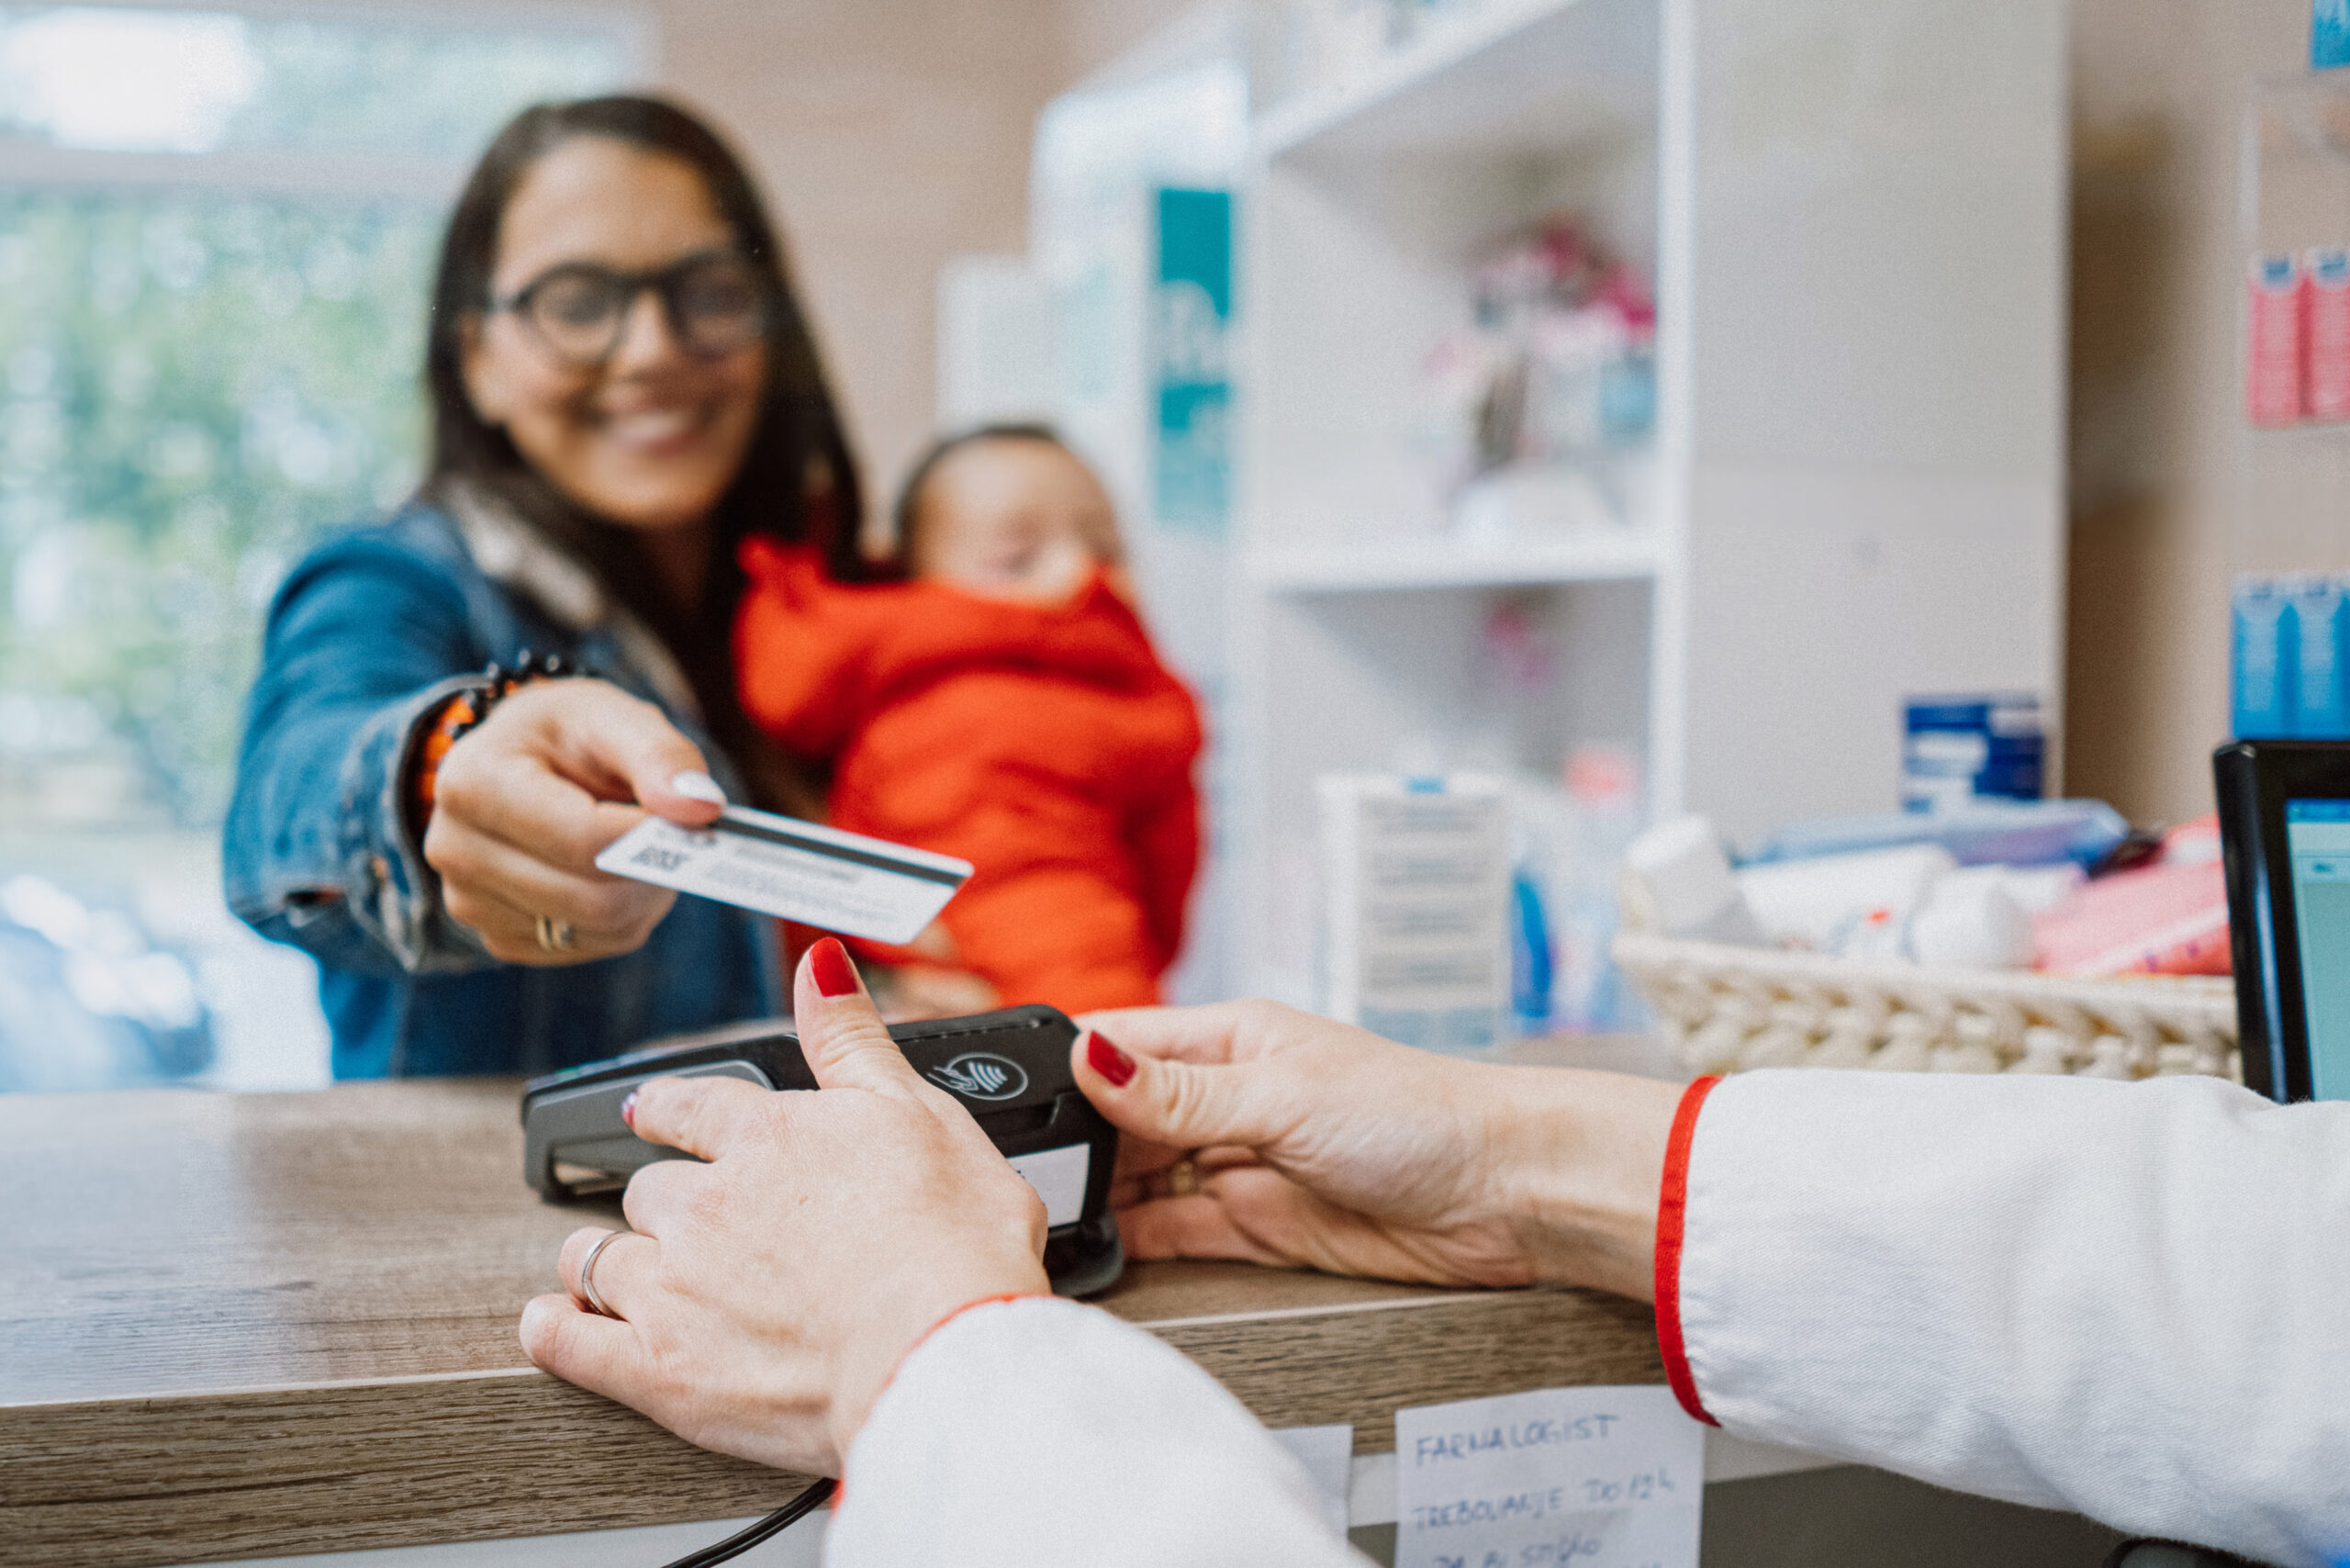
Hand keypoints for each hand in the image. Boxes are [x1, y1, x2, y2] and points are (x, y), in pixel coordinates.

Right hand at [423, 679, 722, 964]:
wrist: (521, 762)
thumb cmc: (568, 735)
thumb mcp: (614, 717)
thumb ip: (661, 757)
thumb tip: (701, 809)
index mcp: (473, 782)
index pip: (584, 839)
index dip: (652, 836)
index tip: (695, 817)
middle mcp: (456, 850)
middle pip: (594, 897)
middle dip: (655, 869)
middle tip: (676, 832)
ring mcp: (470, 903)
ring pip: (600, 928)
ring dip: (645, 893)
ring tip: (640, 844)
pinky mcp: (497, 938)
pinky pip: (589, 946)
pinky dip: (622, 916)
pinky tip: (611, 872)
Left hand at [519, 938, 1050, 1472]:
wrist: (942, 1355)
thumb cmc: (953, 1243)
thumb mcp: (921, 1112)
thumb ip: (852, 1037)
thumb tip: (819, 961)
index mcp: (766, 1137)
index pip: (684, 1107)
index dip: (667, 1112)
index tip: (656, 1116)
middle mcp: (706, 1205)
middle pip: (644, 1190)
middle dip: (663, 1204)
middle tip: (689, 1223)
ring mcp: (674, 1289)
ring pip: (597, 1258)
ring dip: (605, 1260)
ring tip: (621, 1273)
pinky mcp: (659, 1371)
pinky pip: (570, 1344)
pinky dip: (555, 1331)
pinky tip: (555, 1325)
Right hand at [1072, 1000, 1681, 1299]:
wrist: (1505, 1194)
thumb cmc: (1419, 1115)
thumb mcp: (1282, 1096)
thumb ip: (1179, 1094)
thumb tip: (1088, 1059)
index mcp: (1230, 1038)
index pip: (1121, 1041)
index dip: (1064, 1066)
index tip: (1001, 1097)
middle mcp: (1227, 1097)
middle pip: (1120, 1118)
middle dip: (1073, 1143)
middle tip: (1019, 1176)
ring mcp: (1241, 1163)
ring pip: (1142, 1179)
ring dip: (1100, 1197)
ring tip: (1046, 1217)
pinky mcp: (1260, 1225)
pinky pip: (1177, 1231)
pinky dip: (1135, 1243)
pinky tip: (1097, 1252)